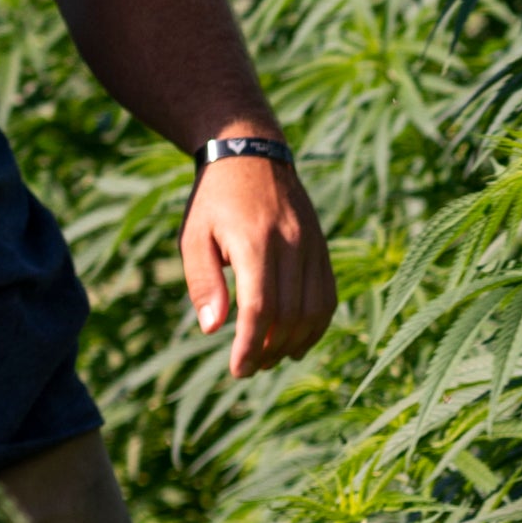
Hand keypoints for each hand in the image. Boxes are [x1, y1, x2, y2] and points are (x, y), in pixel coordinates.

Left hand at [184, 153, 333, 376]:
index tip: (238, 370)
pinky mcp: (322, 246)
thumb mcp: (194, 235)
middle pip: (289, 315)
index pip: (259, 309)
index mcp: (254, 241)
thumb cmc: (214, 200)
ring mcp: (311, 244)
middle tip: (250, 366)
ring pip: (314, 310)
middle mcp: (290, 243)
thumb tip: (213, 329)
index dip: (250, 346)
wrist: (250, 152)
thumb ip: (202, 282)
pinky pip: (327, 295)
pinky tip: (296, 341)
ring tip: (271, 356)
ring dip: (294, 343)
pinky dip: (316, 325)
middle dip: (269, 350)